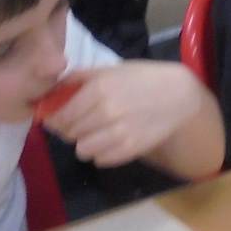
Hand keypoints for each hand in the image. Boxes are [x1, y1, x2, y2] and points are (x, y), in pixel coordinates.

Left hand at [42, 61, 205, 167]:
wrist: (178, 95)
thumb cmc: (142, 78)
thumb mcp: (110, 70)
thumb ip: (80, 78)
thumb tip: (52, 90)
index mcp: (98, 89)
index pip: (62, 115)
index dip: (55, 119)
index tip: (57, 119)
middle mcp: (106, 112)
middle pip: (70, 133)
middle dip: (71, 130)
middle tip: (80, 124)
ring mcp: (119, 133)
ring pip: (83, 150)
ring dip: (85, 144)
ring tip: (95, 135)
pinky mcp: (131, 149)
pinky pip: (101, 160)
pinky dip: (100, 153)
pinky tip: (109, 142)